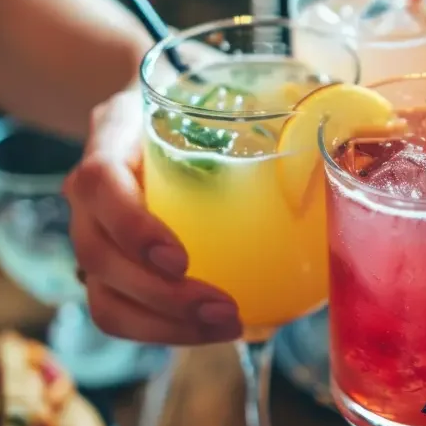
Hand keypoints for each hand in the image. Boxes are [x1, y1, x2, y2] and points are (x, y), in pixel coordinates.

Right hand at [63, 87, 241, 344]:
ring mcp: (95, 233)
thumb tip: (334, 141)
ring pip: (104, 297)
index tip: (181, 259)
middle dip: (162, 296)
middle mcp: (91, 191)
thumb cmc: (195, 105)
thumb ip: (265, 108)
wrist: (157, 113)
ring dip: (164, 325)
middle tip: (226, 310)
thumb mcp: (216, 95)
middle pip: (96, 255)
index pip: (99, 182)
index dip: (134, 227)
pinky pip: (123, 312)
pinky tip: (213, 331)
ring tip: (228, 327)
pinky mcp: (111, 268)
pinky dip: (167, 330)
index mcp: (112, 136)